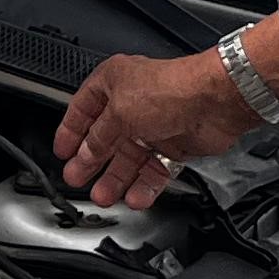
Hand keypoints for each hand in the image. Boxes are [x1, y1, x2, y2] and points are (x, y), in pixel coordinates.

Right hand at [55, 51, 250, 207]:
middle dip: (90, 161)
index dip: (71, 131)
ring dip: (115, 178)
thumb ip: (99, 137)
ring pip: (130, 158)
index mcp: (114, 82)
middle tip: (77, 178)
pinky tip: (134, 196)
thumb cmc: (171, 89)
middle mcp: (133, 102)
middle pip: (106, 138)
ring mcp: (155, 125)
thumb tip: (85, 153)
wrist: (215, 102)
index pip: (83, 108)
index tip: (62, 151)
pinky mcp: (174, 145)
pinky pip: (154, 170)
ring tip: (103, 195)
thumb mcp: (119, 113)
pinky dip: (144, 184)